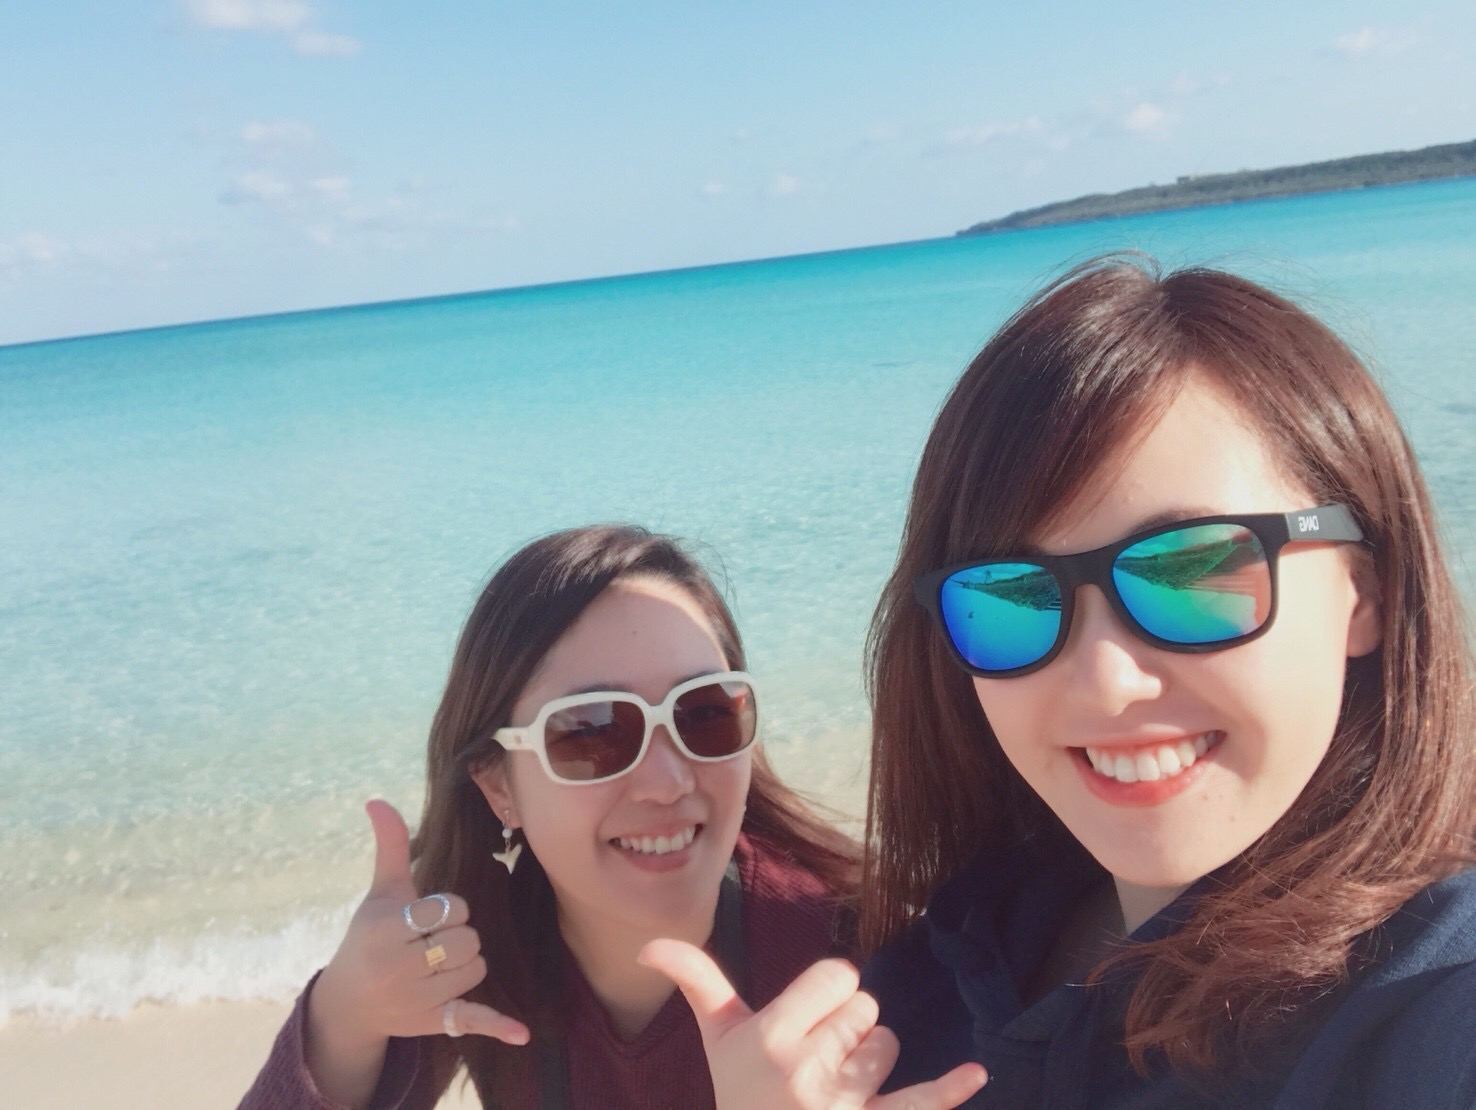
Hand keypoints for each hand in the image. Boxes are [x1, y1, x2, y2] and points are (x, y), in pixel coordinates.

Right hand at [305, 800, 528, 1105]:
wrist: (348, 1002)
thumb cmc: (369, 935)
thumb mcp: (380, 892)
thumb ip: (390, 846)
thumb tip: (377, 800)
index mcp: (388, 928)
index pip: (451, 908)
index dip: (447, 910)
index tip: (425, 919)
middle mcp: (400, 967)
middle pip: (468, 939)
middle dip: (457, 936)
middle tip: (430, 942)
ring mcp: (417, 999)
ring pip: (477, 967)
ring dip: (466, 963)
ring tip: (436, 964)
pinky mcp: (433, 1022)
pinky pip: (471, 1020)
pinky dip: (497, 1027)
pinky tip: (522, 1034)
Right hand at [639, 939, 985, 1109]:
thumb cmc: (739, 1098)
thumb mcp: (718, 1042)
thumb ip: (697, 982)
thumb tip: (649, 946)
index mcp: (769, 1037)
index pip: (837, 975)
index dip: (827, 992)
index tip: (805, 1019)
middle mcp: (804, 1070)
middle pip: (865, 1009)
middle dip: (846, 1030)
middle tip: (810, 1064)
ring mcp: (840, 1105)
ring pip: (887, 1046)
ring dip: (869, 1065)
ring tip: (830, 1094)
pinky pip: (919, 1103)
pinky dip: (949, 1089)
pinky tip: (975, 1074)